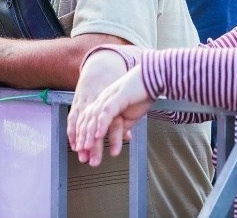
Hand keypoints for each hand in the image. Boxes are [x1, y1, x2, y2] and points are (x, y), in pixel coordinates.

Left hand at [67, 50, 133, 165]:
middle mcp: (102, 100)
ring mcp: (108, 98)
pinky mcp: (116, 97)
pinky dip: (101, 124)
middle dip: (85, 142)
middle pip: (89, 123)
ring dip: (91, 136)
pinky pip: (105, 113)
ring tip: (89, 150)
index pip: (89, 122)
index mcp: (104, 104)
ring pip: (94, 119)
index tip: (84, 152)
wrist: (152, 78)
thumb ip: (122, 127)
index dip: (85, 138)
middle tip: (84, 158)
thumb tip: (118, 139)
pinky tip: (98, 135)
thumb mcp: (130, 116)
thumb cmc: (143, 94)